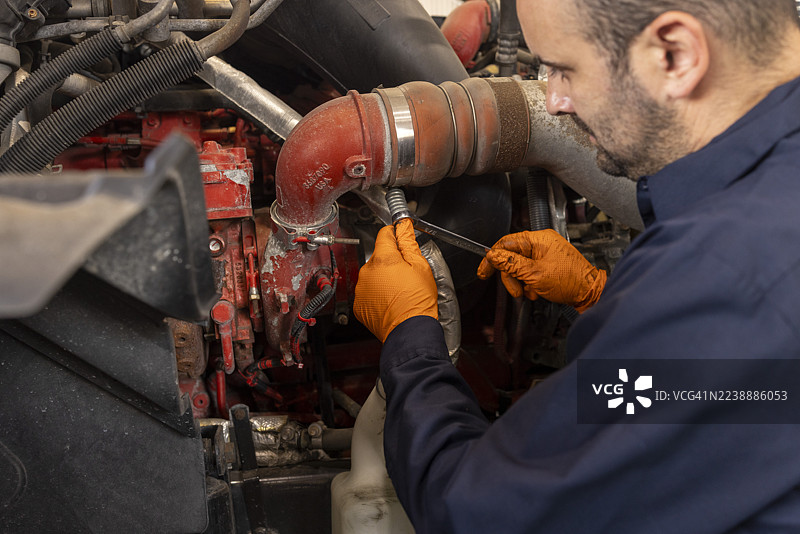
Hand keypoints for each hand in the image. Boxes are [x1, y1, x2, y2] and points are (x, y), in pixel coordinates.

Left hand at [354, 219, 437, 341]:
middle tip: (406, 274)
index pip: (384, 234)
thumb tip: (404, 226)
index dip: (395, 234)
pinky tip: (391, 300)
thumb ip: (409, 243)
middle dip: (391, 261)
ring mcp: (361, 288)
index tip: (401, 238)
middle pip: (378, 256)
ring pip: (372, 274)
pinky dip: (377, 293)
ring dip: (383, 278)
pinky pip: (368, 291)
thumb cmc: (417, 302)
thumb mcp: (420, 267)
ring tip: (399, 290)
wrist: (410, 331)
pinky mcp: (359, 304)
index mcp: (382, 258)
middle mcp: (367, 271)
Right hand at [476, 229, 605, 312]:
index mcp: (538, 239)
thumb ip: (511, 264)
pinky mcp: (549, 264)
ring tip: (529, 292)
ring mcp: (546, 253)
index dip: (493, 258)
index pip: (506, 243)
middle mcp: (542, 243)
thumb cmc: (570, 281)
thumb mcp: (534, 274)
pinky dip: (530, 283)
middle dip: (511, 276)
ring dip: (521, 282)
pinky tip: (536, 291)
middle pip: (512, 257)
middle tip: (515, 290)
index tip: (484, 271)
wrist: (589, 292)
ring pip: (520, 266)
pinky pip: (530, 271)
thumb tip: (493, 256)